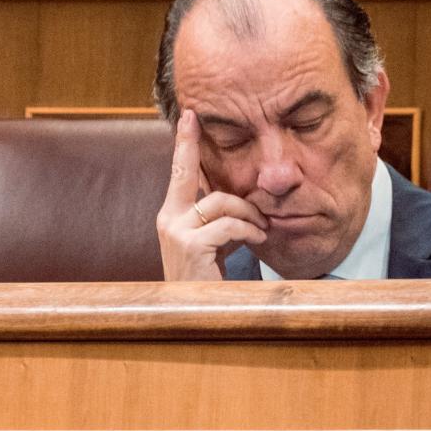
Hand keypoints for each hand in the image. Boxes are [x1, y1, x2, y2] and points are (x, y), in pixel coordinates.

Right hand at [157, 111, 266, 280]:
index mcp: (172, 216)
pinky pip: (227, 224)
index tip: (188, 116)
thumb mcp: (214, 243)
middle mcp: (167, 220)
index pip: (179, 173)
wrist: (196, 314)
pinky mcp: (190, 246)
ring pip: (220, 201)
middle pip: (185, 172)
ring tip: (262, 226)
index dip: (184, 144)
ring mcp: (175, 232)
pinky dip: (249, 230)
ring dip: (249, 212)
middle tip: (197, 119)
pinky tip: (258, 238)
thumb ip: (219, 218)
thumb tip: (242, 196)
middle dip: (191, 143)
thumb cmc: (209, 280)